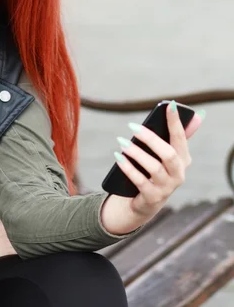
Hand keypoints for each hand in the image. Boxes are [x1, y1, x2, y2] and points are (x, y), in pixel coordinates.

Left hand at [101, 102, 204, 233]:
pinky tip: (118, 156)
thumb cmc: (156, 170)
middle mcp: (179, 174)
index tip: (169, 105)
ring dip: (136, 153)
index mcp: (184, 159)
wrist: (147, 201)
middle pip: (168, 154)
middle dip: (150, 139)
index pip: (181, 137)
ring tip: (122, 141)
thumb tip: (189, 112)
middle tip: (132, 126)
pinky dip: (128, 167)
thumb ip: (175, 135)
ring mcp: (167, 187)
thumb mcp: (165, 154)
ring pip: (153, 167)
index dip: (176, 122)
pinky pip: (139, 180)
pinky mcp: (152, 197)